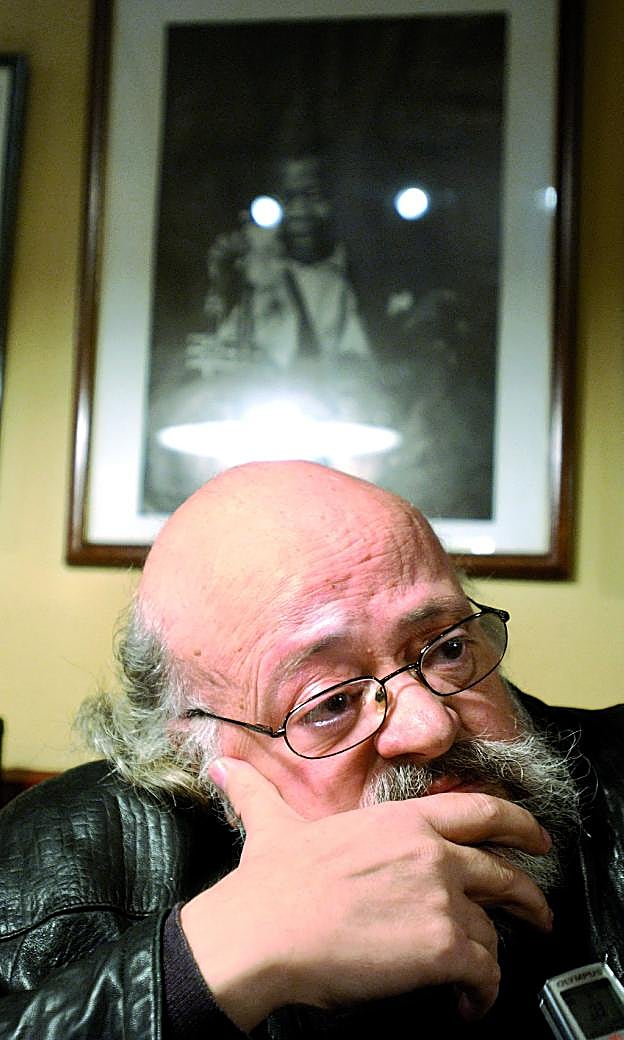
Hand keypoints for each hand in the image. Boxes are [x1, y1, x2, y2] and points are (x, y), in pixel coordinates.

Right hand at [180, 757, 552, 1030]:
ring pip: (491, 931)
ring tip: (476, 980)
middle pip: (504, 872)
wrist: (264, 931)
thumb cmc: (271, 883)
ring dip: (488, 959)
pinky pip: (484, 974)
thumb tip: (223, 769)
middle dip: (529, 896)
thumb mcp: (271, 824)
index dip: (518, 823)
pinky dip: (482, 995)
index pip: (480, 811)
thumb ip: (255, 791)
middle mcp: (432, 852)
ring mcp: (441, 897)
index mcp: (403, 821)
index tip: (537, 837)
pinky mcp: (442, 946)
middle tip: (538, 913)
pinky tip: (465, 1005)